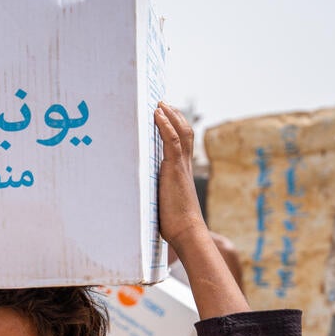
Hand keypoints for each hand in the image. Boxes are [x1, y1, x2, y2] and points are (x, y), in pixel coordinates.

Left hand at [155, 103, 204, 244]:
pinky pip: (171, 140)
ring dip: (170, 115)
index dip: (176, 129)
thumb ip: (159, 196)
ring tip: (160, 103)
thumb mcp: (165, 205)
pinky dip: (165, 125)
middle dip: (175, 117)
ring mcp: (181, 166)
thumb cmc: (176, 225)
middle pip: (185, 133)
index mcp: (182, 173)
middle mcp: (185, 166)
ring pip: (180, 132)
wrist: (187, 232)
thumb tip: (147, 199)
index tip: (167, 118)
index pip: (182, 144)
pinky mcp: (175, 169)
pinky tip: (157, 114)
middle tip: (164, 104)